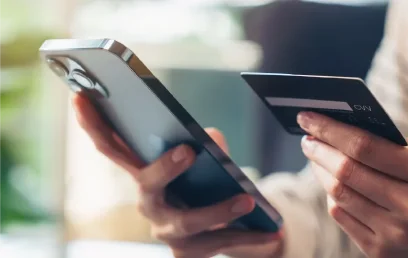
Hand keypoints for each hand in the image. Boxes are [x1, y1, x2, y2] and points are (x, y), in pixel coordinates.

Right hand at [72, 94, 282, 257]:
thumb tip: (211, 138)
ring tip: (248, 201)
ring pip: (189, 222)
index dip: (93, 124)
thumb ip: (206, 145)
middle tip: (188, 151)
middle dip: (164, 168)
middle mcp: (148, 203)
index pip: (112, 147)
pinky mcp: (190, 253)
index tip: (81, 97)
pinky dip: (250, 240)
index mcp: (145, 174)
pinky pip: (220, 245)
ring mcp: (167, 232)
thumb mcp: (206, 160)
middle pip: (146, 183)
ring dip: (219, 211)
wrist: (224, 226)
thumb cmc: (207, 183)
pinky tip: (273, 236)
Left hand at [297, 112, 407, 257]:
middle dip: (319, 149)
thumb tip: (340, 128)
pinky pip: (341, 216)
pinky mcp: (379, 251)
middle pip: (346, 171)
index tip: (309, 117)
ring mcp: (393, 234)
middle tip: (307, 137)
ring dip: (319, 171)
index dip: (331, 129)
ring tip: (315, 155)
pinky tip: (331, 183)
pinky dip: (332, 195)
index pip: (366, 146)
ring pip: (338, 194)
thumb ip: (391, 146)